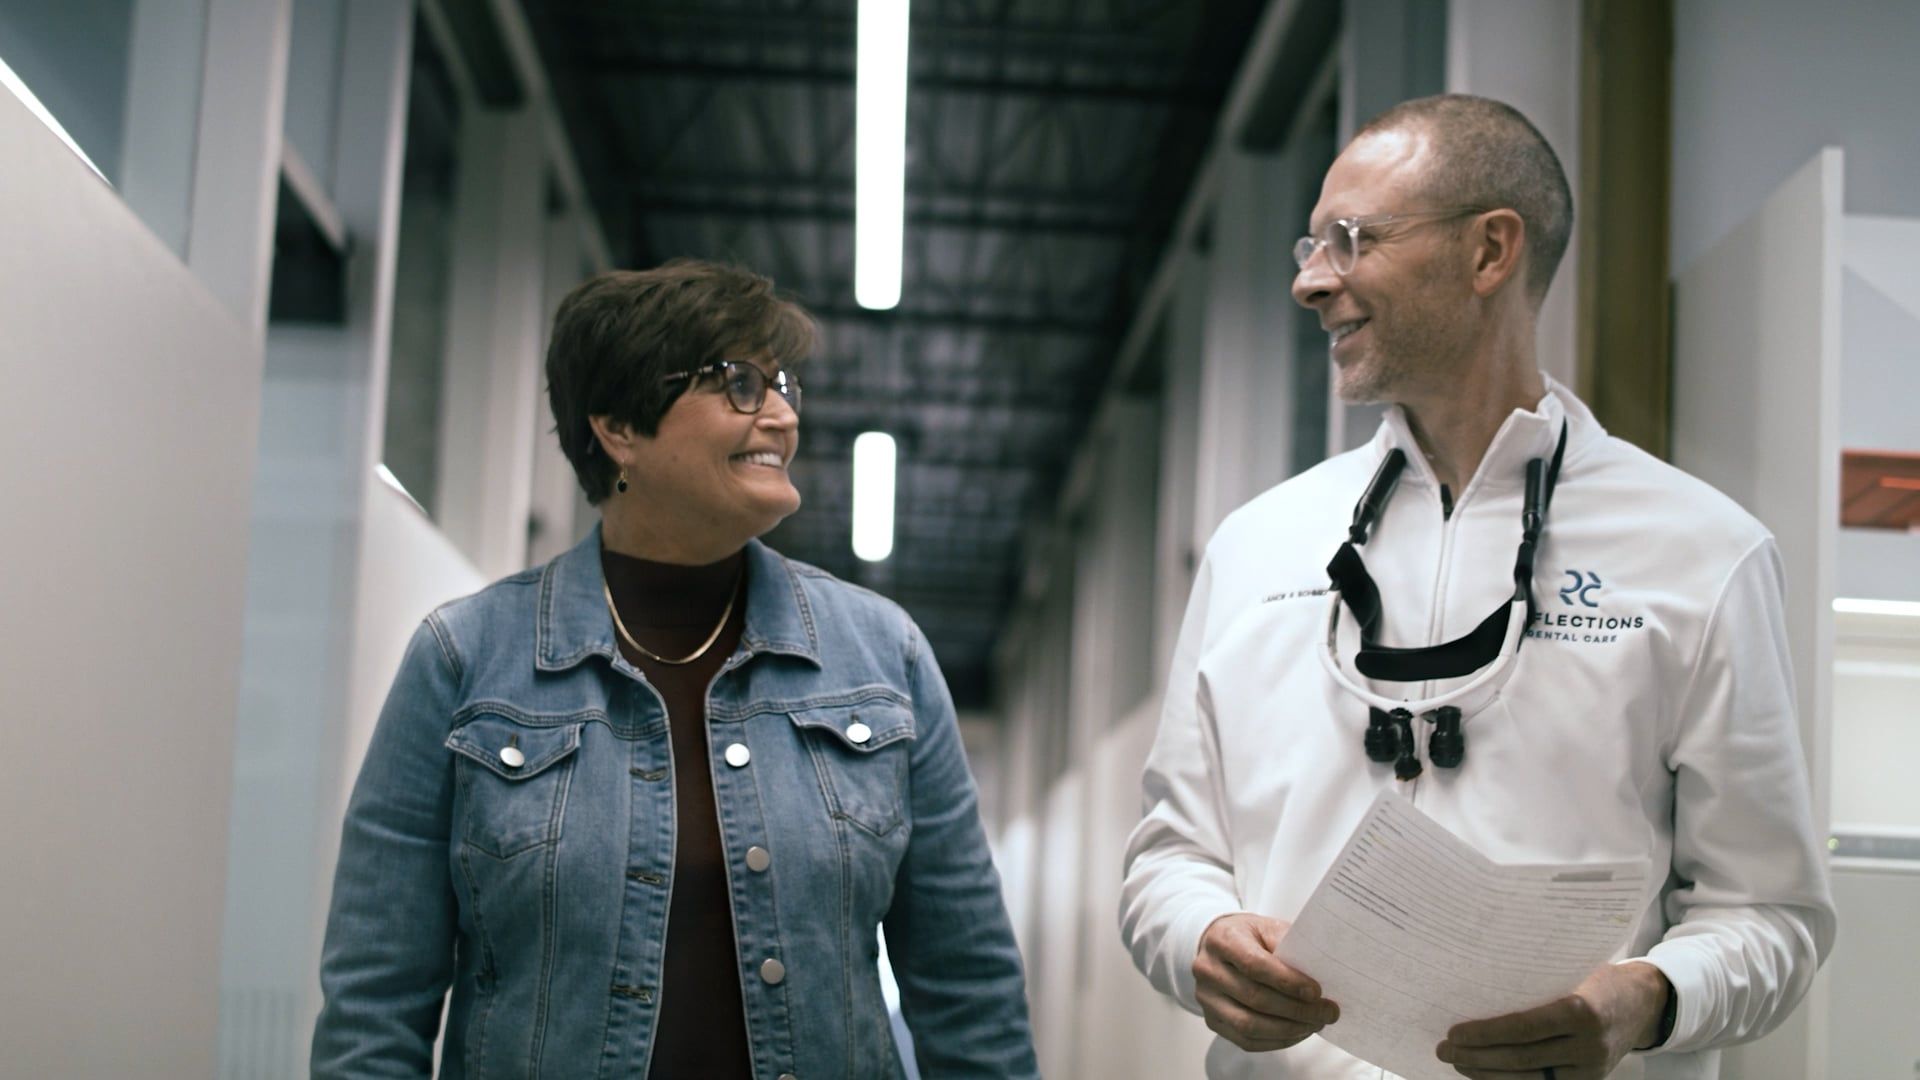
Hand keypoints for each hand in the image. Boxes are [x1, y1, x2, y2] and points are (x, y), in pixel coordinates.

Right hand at [1192, 912, 1339, 1051]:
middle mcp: (1208, 970)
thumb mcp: (1269, 928)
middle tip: (1327, 1012)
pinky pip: (1246, 1040)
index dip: (1288, 982)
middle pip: (1254, 998)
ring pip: (1249, 1025)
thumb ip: (1290, 946)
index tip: (1317, 992)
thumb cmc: (1251, 937)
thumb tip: (1321, 975)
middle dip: (1297, 1010)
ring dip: (1289, 1029)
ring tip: (1315, 1024)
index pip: (1254, 965)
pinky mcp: (1211, 1020)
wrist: (1217, 945)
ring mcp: (1206, 998)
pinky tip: (1298, 1032)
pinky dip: (1277, 1041)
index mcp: (1223, 940)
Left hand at [1435, 961, 1671, 1077]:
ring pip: (1531, 1079)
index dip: (1486, 1034)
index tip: (1454, 1032)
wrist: (1647, 1002)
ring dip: (1489, 1074)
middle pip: (1522, 1058)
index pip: (1524, 1028)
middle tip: (1444, 1049)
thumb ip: (1535, 984)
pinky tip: (1488, 1075)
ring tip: (1459, 1062)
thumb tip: (1477, 986)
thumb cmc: (1599, 977)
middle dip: (1478, 1056)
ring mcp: (1592, 1069)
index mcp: (1582, 1010)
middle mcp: (1589, 1045)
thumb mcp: (1572, 970)